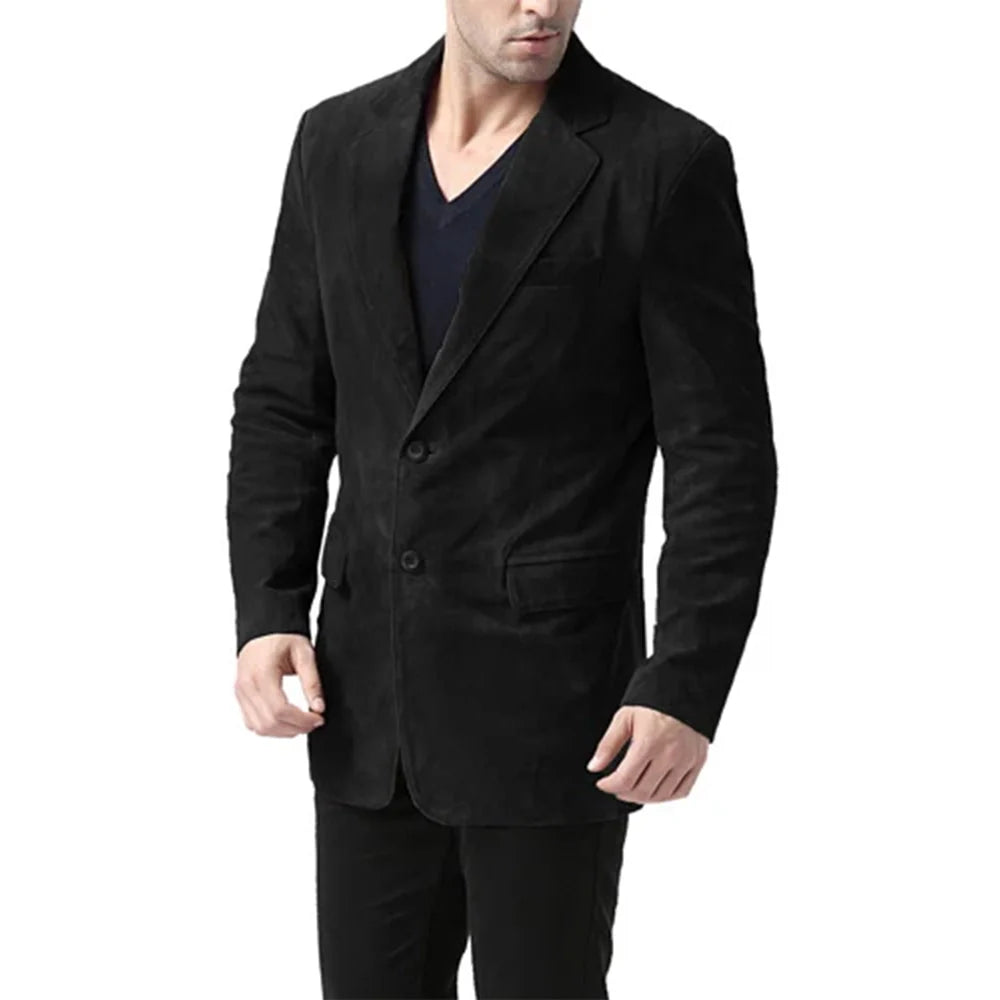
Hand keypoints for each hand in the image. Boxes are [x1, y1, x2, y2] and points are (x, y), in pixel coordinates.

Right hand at [234, 633, 325, 736]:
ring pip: (259, 728)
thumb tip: (319, 707)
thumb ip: (312, 681)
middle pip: (269, 723)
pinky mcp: (240, 699)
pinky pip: (252, 723)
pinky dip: (270, 728)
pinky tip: (286, 721)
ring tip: (302, 724)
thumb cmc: (283, 640)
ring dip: (283, 732)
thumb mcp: (304, 653)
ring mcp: (241, 693)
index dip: (301, 720)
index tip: (318, 718)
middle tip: (313, 722)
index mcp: (261, 673)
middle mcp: (246, 685)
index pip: (280, 709)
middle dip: (295, 728)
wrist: (263, 632)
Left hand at [587, 705, 707, 802]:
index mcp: (649, 743)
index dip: (609, 786)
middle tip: (616, 786)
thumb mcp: (624, 718)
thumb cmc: (652, 703)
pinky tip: (655, 788)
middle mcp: (670, 755)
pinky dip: (666, 796)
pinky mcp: (698, 762)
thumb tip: (594, 767)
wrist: (683, 690)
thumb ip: (608, 744)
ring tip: (633, 788)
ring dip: (643, 797)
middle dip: (624, 793)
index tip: (603, 783)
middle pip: (642, 791)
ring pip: (661, 796)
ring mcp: (686, 761)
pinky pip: (682, 792)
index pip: (625, 780)